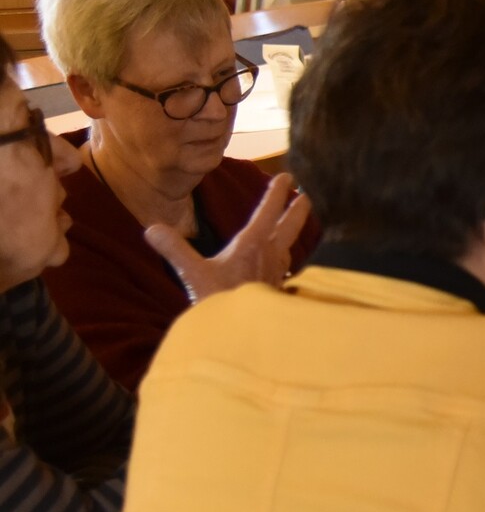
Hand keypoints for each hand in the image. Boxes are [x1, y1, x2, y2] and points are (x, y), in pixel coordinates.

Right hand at [145, 172, 311, 303]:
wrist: (241, 335)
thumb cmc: (219, 302)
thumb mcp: (192, 273)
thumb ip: (174, 248)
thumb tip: (152, 228)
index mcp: (253, 244)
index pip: (268, 211)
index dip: (277, 192)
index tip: (287, 176)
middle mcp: (271, 255)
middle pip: (291, 225)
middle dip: (297, 209)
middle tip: (306, 195)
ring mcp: (277, 272)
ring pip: (290, 245)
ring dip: (293, 231)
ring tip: (293, 225)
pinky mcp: (277, 288)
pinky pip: (285, 266)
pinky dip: (284, 255)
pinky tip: (280, 263)